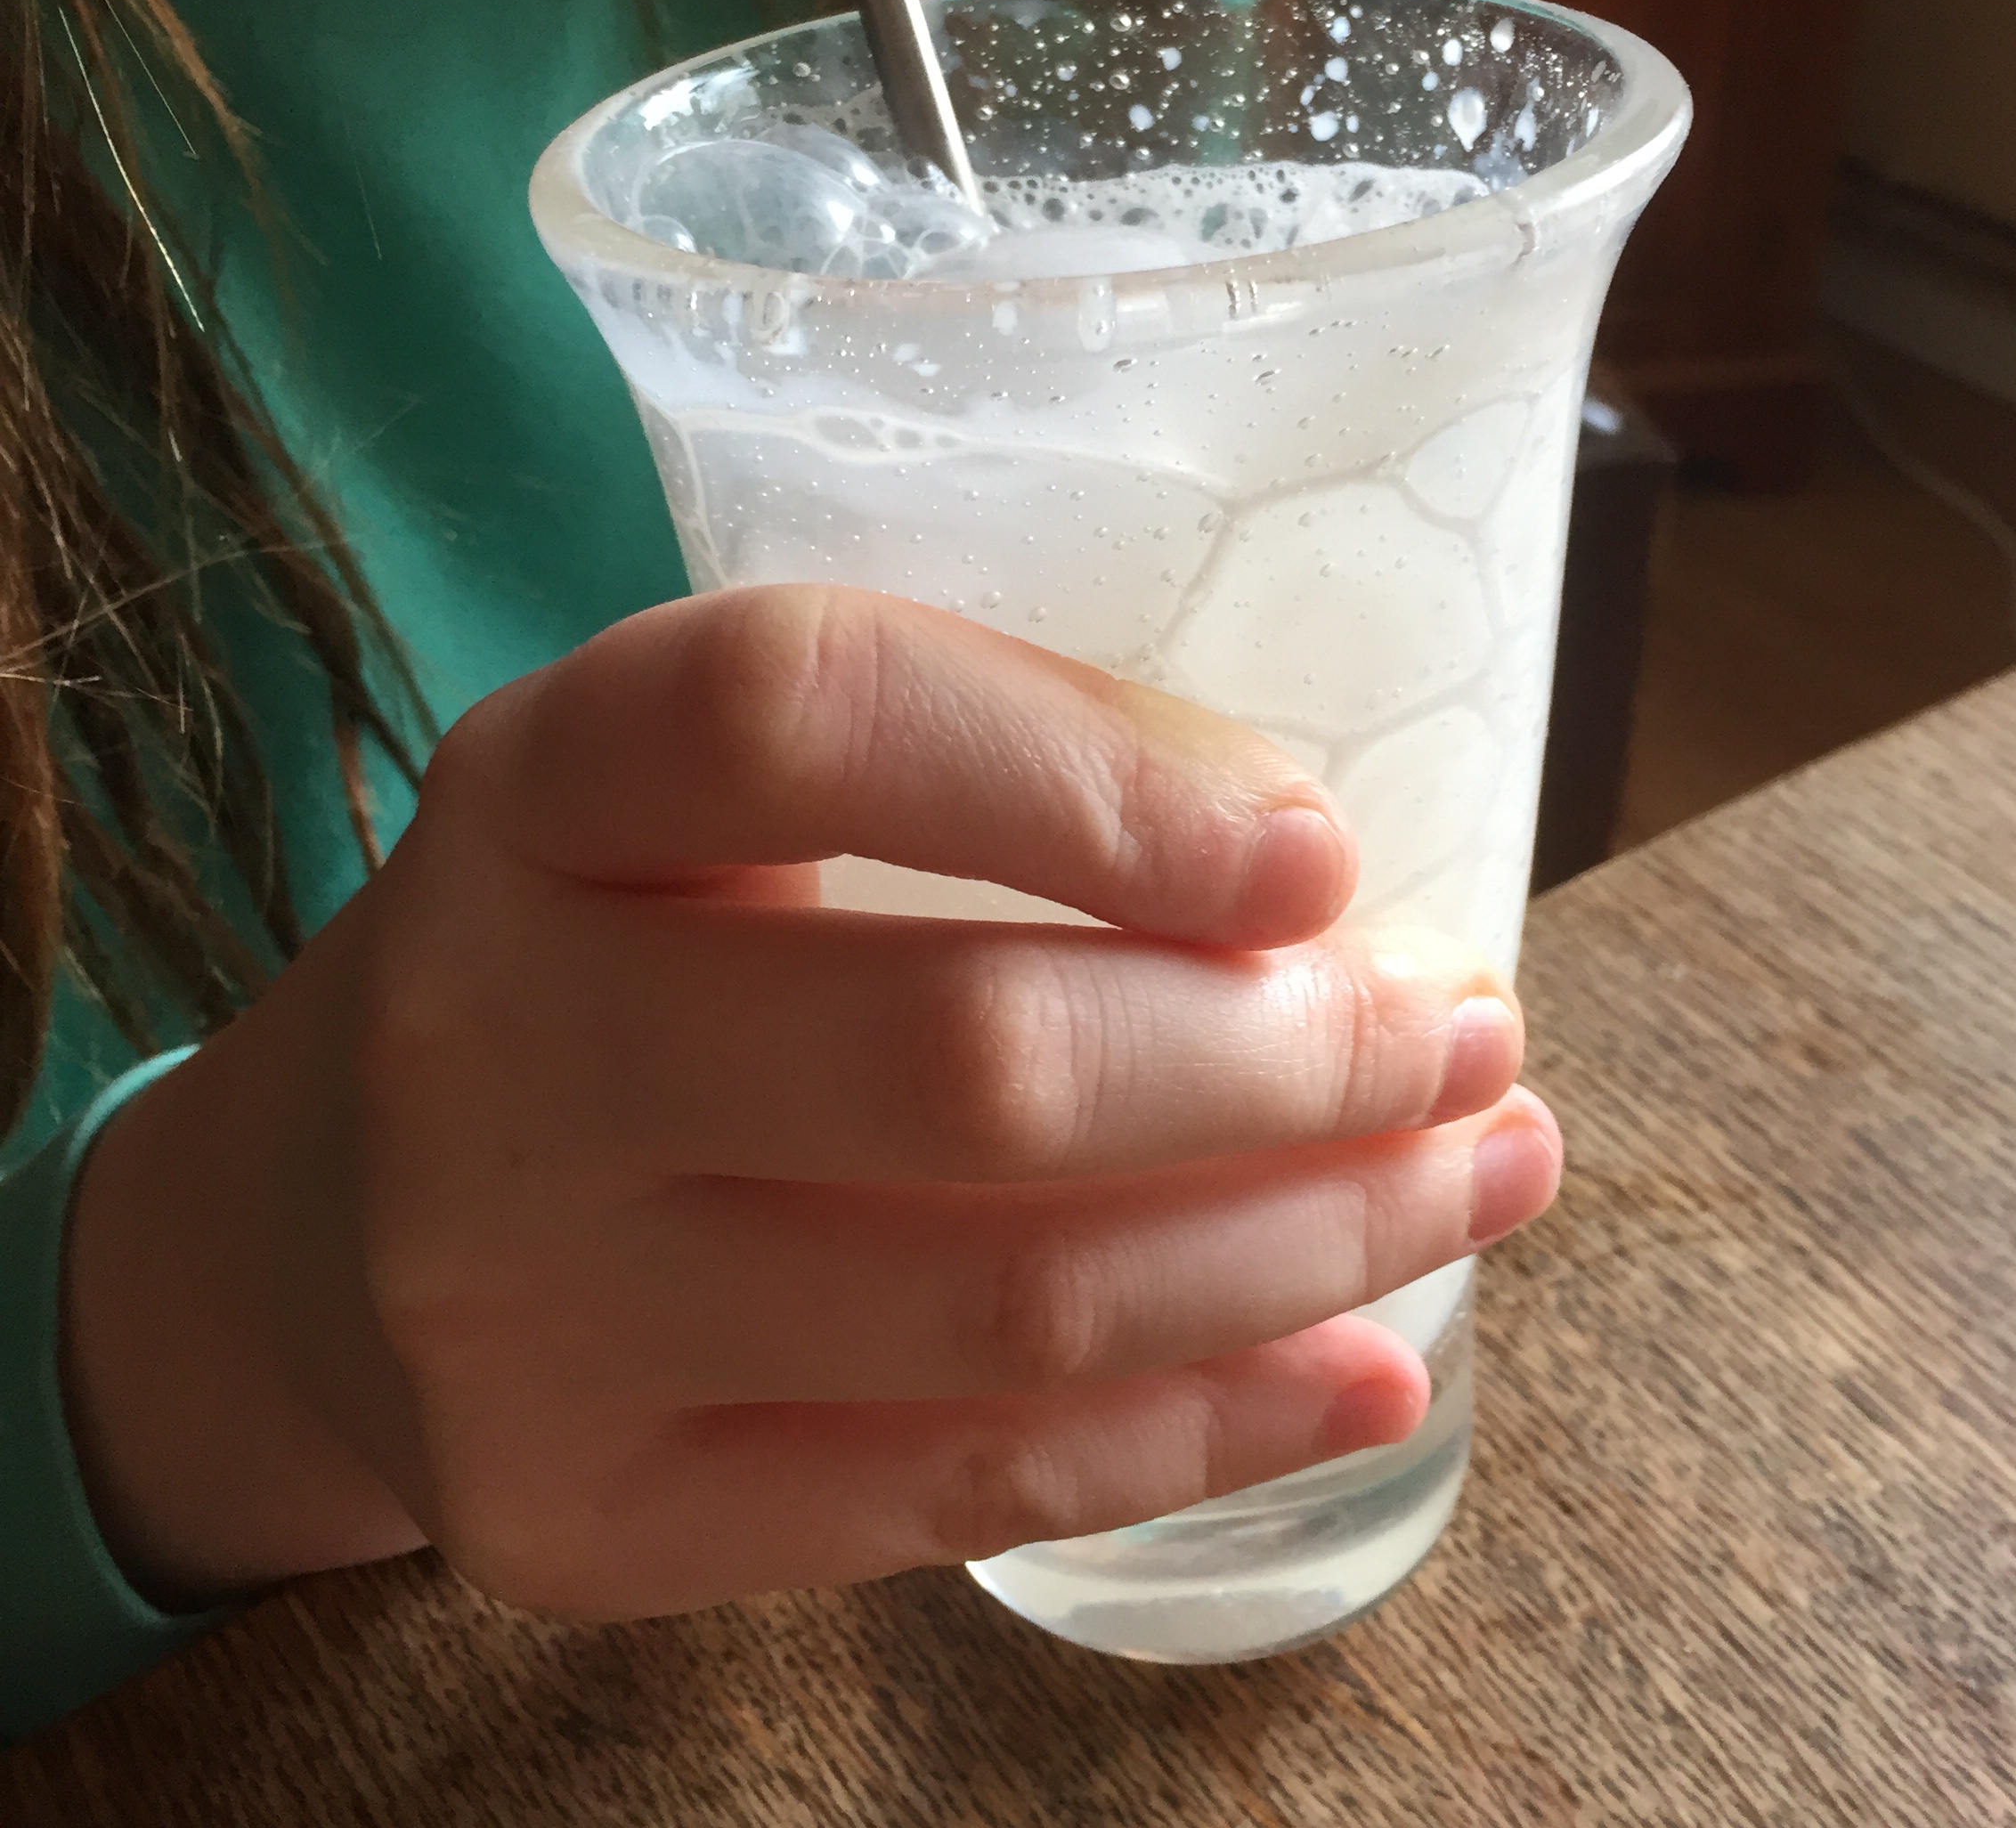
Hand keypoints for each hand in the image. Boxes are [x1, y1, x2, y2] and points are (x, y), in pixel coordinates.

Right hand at [65, 588, 1557, 1617]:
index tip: (1320, 848)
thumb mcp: (705, 800)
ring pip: (1008, 1306)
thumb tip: (1313, 896)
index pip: (805, 715)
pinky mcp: (585, 1515)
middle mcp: (493, 1045)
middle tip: (1467, 1033)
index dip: (1093, 774)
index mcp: (537, 789)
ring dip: (1310, 1242)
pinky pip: (962, 1489)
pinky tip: (1371, 1369)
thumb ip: (961, 789)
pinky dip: (1213, 1429)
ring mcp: (524, 1312)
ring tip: (1480, 1172)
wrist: (321, 1215)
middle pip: (963, 1061)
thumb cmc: (594, 950)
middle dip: (1293, 1057)